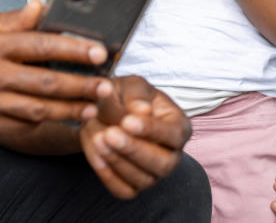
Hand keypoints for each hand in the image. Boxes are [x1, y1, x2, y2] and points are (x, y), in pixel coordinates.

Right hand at [0, 0, 112, 137]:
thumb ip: (12, 19)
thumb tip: (40, 7)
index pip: (40, 44)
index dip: (72, 48)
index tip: (97, 51)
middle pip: (45, 81)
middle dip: (80, 85)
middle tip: (106, 85)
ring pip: (37, 109)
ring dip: (69, 109)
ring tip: (93, 106)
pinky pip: (21, 126)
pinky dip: (45, 125)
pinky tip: (64, 121)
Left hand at [79, 75, 190, 198]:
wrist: (102, 111)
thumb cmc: (124, 95)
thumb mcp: (130, 85)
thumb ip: (136, 94)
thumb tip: (143, 110)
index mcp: (179, 126)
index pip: (174, 134)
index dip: (152, 130)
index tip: (127, 121)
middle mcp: (172, 154)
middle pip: (163, 164)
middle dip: (135, 150)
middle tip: (110, 134)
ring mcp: (154, 173)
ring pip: (143, 179)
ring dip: (118, 162)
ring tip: (98, 140)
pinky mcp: (134, 186)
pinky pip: (124, 190)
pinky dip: (109, 176)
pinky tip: (96, 155)